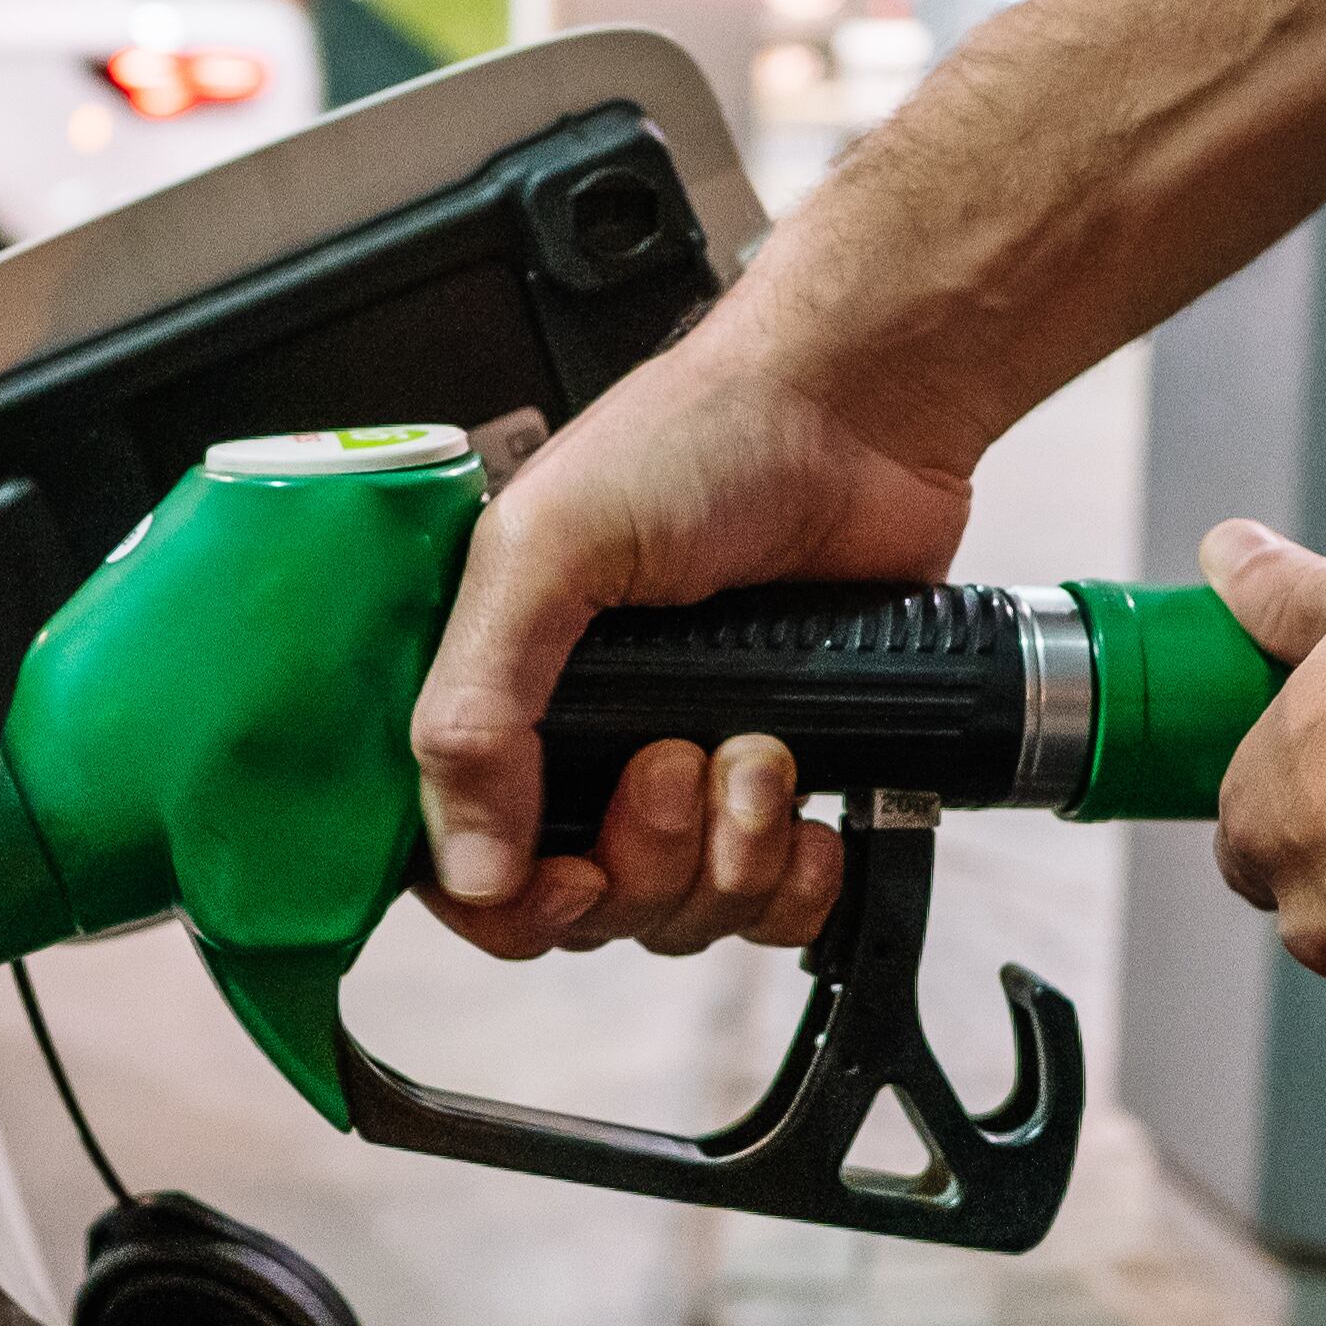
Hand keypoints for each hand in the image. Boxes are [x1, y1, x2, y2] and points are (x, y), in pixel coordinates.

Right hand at [408, 321, 975, 957]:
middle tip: (678, 757)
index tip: (571, 877)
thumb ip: (478, 706)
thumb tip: (470, 871)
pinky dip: (801, 884)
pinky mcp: (784, 781)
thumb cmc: (696, 442)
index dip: (512, 903)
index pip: (465, 864)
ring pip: (684, 913)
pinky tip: (815, 815)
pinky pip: (779, 909)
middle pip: (588, 908)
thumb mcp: (546, 551)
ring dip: (731, 856)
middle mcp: (583, 744)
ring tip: (761, 748)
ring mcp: (688, 768)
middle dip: (645, 859)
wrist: (860, 413)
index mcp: (498, 689)